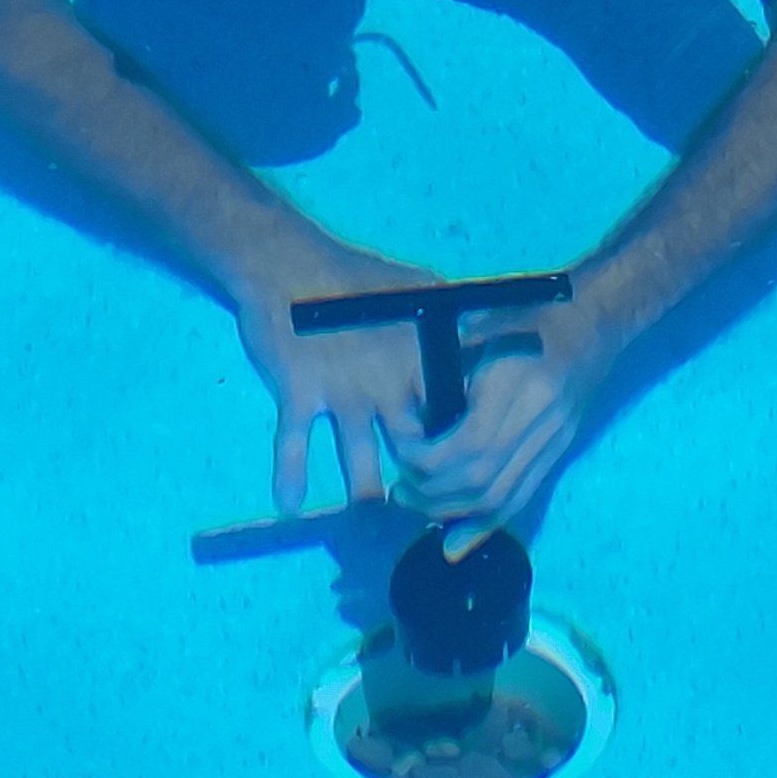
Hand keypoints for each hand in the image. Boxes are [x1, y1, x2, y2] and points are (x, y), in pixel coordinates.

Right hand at [235, 239, 442, 519]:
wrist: (289, 263)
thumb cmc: (354, 273)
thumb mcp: (414, 284)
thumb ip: (448, 311)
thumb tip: (487, 322)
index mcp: (416, 359)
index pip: (450, 413)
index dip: (460, 443)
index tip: (465, 468)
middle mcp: (386, 384)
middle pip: (412, 445)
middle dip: (420, 481)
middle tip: (425, 507)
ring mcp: (343, 393)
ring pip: (359, 458)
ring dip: (365, 492)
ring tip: (371, 514)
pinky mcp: (301, 394)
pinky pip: (293, 444)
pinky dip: (289, 475)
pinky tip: (290, 505)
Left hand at [386, 287, 622, 560]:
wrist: (592, 322)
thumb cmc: (530, 315)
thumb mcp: (486, 322)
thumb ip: (452, 360)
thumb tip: (411, 402)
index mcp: (518, 385)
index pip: (469, 444)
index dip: (428, 461)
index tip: (401, 453)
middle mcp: (539, 421)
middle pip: (482, 480)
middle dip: (432, 494)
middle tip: (399, 490)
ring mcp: (552, 441)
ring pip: (501, 499)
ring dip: (453, 513)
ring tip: (416, 506)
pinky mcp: (558, 453)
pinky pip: (521, 500)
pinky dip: (485, 526)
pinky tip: (455, 543)